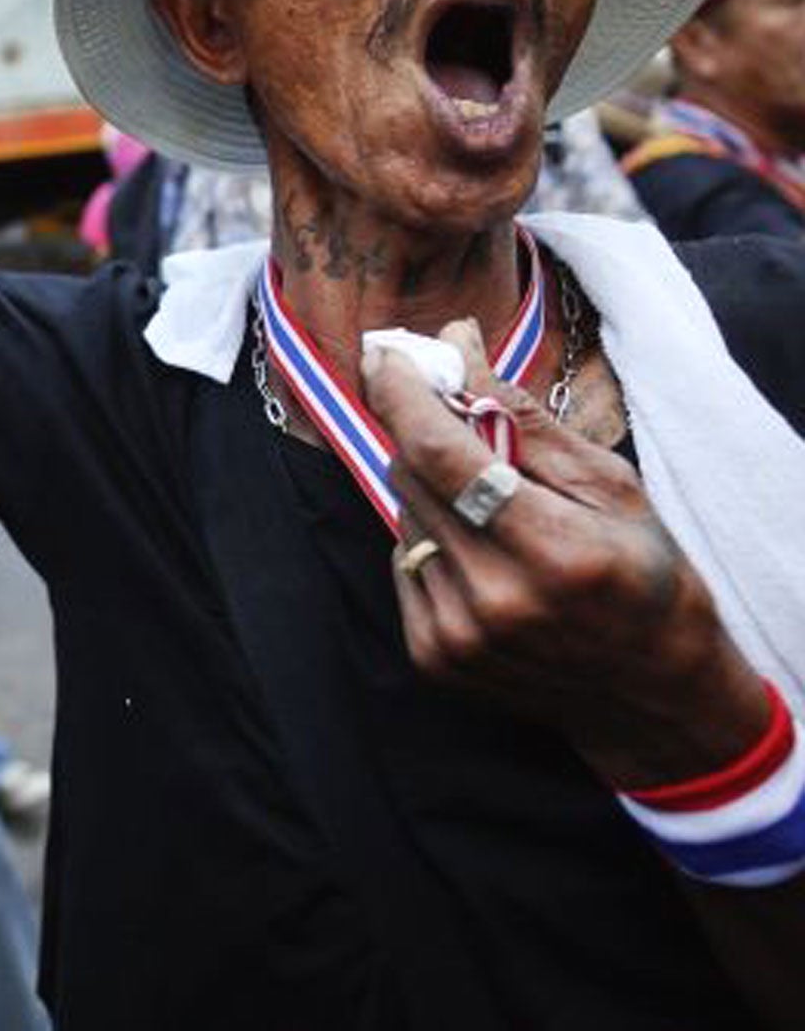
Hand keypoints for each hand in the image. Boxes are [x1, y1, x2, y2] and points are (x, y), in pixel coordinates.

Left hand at [364, 320, 769, 788]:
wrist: (652, 696)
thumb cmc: (645, 577)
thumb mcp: (609, 486)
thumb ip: (523, 417)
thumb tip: (456, 344)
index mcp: (552, 551)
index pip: (440, 453)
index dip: (403, 395)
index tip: (388, 355)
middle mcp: (494, 599)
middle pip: (411, 477)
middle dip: (425, 433)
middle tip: (456, 416)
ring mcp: (456, 636)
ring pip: (404, 516)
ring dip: (433, 492)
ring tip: (495, 511)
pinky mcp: (430, 657)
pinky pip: (403, 563)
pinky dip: (432, 541)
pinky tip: (483, 557)